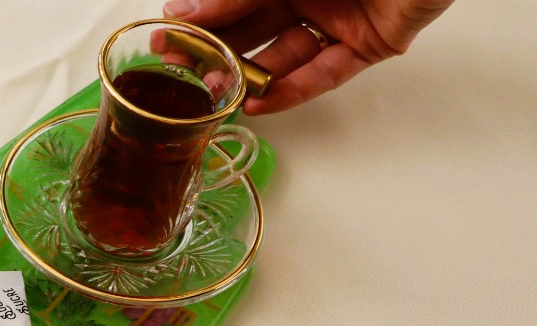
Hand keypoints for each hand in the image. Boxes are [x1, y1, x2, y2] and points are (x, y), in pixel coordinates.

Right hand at [162, 0, 455, 112]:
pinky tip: (261, 105)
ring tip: (219, 96)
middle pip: (254, 31)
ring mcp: (340, 19)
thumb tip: (183, 13)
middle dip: (218, 54)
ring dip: (252, 79)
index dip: (200, 21)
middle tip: (184, 76)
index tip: (166, 39)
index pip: (234, 2)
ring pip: (286, 57)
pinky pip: (327, 73)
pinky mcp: (370, 45)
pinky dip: (295, 90)